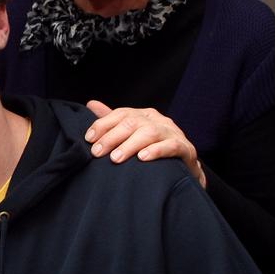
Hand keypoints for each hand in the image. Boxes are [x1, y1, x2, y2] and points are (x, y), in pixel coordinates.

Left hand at [84, 100, 205, 187]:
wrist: (185, 169)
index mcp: (144, 115)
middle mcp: (158, 120)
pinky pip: (171, 146)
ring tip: (116, 158)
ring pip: (149, 133)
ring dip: (130, 145)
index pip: (121, 114)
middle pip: (132, 123)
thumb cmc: (153, 149)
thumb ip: (112, 121)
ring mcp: (173, 132)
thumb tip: (91, 104)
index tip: (88, 138)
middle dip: (112, 137)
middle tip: (97, 152)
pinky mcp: (185, 148)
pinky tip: (143, 158)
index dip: (103, 125)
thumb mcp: (132, 135)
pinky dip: (156, 150)